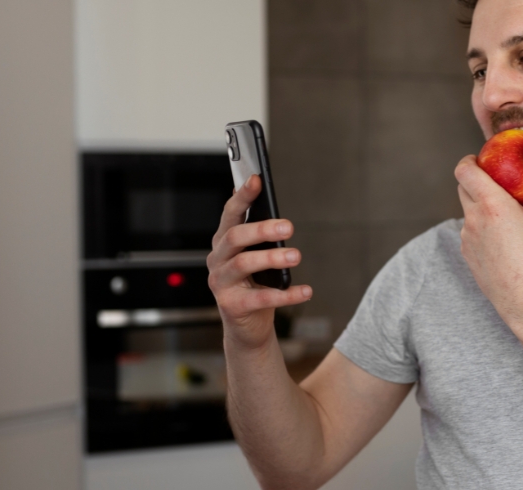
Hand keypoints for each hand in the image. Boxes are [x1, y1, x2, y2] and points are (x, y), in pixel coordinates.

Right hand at [207, 175, 311, 350]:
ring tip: (296, 256)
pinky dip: (286, 295)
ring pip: (244, 264)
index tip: (256, 180)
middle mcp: (217, 260)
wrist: (247, 327)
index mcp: (224, 243)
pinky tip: (305, 291)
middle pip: (236, 236)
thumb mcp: (257, 258)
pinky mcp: (231, 306)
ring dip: (272, 258)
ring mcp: (221, 283)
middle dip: (262, 228)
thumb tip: (274, 213)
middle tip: (289, 226)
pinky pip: (261, 298)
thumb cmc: (255, 286)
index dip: (242, 196)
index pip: (230, 214)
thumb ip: (260, 237)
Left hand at [454, 155, 522, 327]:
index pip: (464, 170)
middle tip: (499, 182)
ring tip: (506, 213)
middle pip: (463, 187)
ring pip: (467, 211)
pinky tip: (503, 238)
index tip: (482, 159)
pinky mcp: (467, 254)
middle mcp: (473, 220)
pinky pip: (470, 231)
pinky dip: (481, 227)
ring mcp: (467, 239)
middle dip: (476, 180)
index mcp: (492, 205)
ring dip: (480, 205)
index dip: (469, 160)